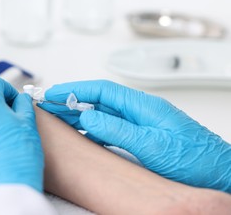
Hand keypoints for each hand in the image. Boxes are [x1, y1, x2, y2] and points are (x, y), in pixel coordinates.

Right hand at [39, 80, 230, 191]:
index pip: (101, 90)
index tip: (53, 93)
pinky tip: (81, 133)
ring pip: (102, 113)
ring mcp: (139, 124)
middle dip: (72, 99)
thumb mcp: (152, 144)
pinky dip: (91, 128)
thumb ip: (118, 129)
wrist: (218, 173)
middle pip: (98, 99)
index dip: (74, 89)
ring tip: (57, 117)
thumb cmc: (194, 159)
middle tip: (48, 104)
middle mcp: (139, 111)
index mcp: (142, 106)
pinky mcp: (140, 137)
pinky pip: (109, 127)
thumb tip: (88, 116)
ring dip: (79, 113)